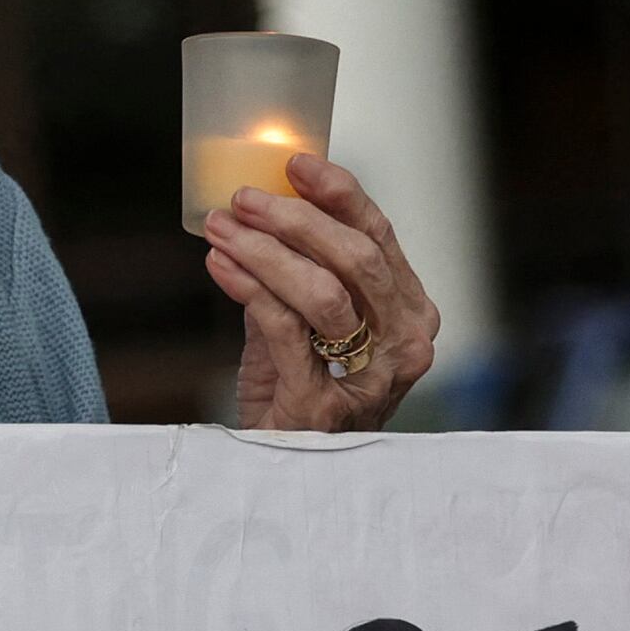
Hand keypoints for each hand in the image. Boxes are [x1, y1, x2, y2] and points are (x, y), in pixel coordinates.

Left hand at [209, 156, 437, 432]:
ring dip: (265, 250)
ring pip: (323, 292)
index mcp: (410, 314)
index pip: (379, 237)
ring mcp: (371, 379)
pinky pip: (284, 328)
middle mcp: (404, 344)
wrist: (281, 467)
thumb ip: (291, 273)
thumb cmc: (296, 391)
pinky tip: (219, 265)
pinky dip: (248, 287)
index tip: (294, 163)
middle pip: (356, 259)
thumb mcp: (304, 324)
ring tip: (221, 229)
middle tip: (243, 199)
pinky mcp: (324, 404)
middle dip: (294, 218)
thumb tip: (256, 211)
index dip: (340, 194)